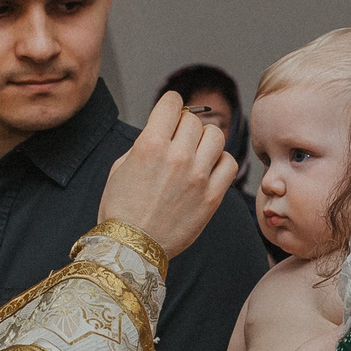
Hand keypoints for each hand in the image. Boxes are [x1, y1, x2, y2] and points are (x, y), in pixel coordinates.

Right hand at [98, 92, 239, 259]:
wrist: (131, 247)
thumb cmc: (121, 208)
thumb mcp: (121, 166)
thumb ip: (145, 142)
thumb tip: (164, 130)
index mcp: (150, 144)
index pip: (172, 103)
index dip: (171, 106)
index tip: (170, 114)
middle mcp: (177, 156)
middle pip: (194, 121)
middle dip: (185, 127)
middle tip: (178, 142)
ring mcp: (197, 177)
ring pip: (216, 136)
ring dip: (205, 141)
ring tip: (195, 154)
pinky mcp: (212, 197)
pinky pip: (230, 163)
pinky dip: (221, 162)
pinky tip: (208, 170)